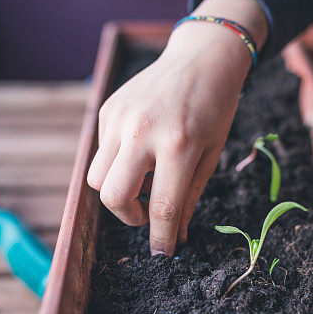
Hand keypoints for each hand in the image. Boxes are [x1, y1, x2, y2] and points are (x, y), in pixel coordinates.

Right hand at [87, 0, 266, 255]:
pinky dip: (118, 163)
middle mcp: (143, 131)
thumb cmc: (215, 109)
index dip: (161, 239)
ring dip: (119, 190)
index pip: (162, 207)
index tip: (162, 256)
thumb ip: (190, 198)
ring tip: (148, 177)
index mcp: (178, 145)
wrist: (201, 57)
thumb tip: (175, 238)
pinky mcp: (107, 109)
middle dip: (130, 217)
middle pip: (113, 197)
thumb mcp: (211, 156)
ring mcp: (120, 118)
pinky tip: (142, 148)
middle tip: (149, 214)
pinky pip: (102, 153)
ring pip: (97, 179)